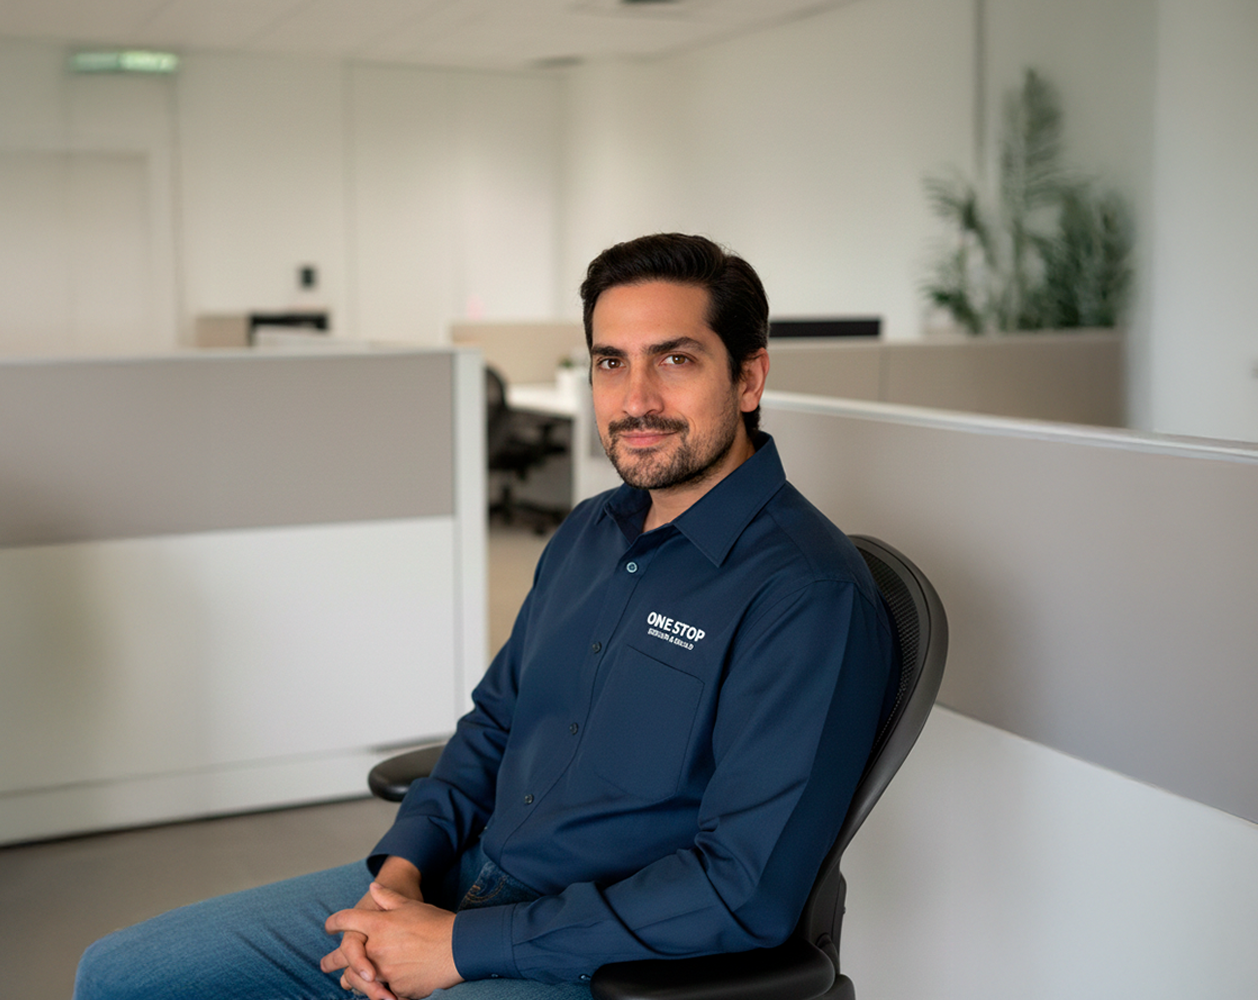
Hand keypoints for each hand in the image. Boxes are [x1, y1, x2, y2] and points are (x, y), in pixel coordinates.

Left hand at [323, 882, 461, 999]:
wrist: (459, 947)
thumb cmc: (437, 923)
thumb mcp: (410, 905)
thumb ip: (387, 897)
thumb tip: (372, 888)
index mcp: (378, 924)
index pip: (344, 920)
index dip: (333, 922)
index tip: (329, 927)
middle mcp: (375, 948)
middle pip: (343, 956)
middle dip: (331, 961)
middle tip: (325, 965)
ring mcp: (384, 971)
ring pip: (356, 980)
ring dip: (350, 980)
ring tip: (347, 983)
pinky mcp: (395, 989)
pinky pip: (382, 991)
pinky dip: (380, 990)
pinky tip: (379, 990)